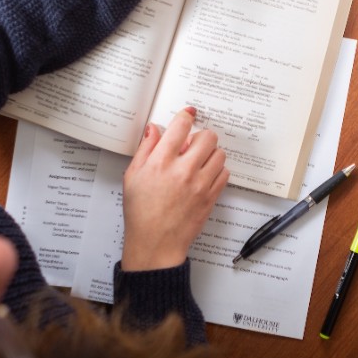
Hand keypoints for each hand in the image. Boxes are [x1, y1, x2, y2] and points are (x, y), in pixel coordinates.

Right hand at [122, 106, 228, 270]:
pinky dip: (217, 170)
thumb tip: (154, 128)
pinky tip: (204, 176)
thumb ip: (145, 149)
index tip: (188, 114)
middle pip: (207, 136)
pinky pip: (224, 173)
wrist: (155, 243)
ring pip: (219, 153)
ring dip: (210, 153)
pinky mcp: (211, 197)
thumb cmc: (141, 213)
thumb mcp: (133, 176)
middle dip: (200, 136)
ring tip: (198, 162)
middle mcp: (183, 170)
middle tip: (192, 145)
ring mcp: (200, 184)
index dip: (186, 116)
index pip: (180, 126)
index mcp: (161, 162)